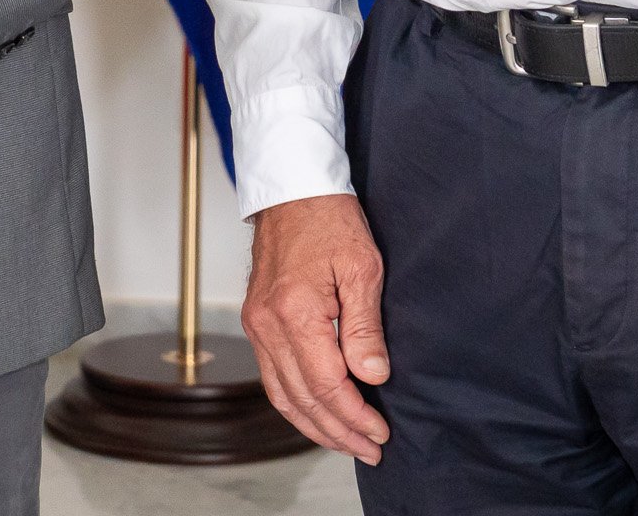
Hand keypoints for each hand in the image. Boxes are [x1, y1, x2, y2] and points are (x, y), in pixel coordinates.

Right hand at [242, 193, 391, 464]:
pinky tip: (317, 413)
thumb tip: (373, 376)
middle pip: (302, 397)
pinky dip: (294, 403)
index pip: (326, 384)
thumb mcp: (363, 268)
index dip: (355, 415)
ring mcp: (256, 323)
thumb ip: (365, 327)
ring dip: (315, 425)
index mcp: (294, 311)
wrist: (293, 188)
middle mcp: (266, 323)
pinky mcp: (256, 320)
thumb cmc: (330, 220)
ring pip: (281, 393)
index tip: (381, 431)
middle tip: (371, 449)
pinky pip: (271, 375)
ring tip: (347, 442)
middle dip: (338, 431)